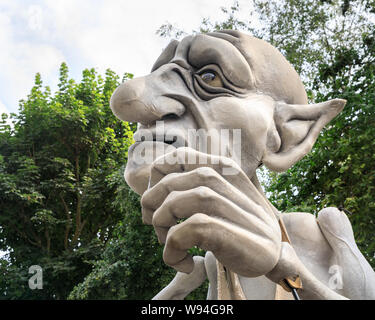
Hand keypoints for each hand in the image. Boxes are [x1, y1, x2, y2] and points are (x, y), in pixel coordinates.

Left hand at [141, 147, 280, 276]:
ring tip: (171, 245)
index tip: (156, 203)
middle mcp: (223, 177)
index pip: (175, 156)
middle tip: (156, 227)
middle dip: (150, 204)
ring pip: (172, 203)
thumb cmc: (239, 225)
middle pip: (166, 179)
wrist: (274, 253)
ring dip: (161, 228)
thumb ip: (194, 184)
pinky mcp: (223, 230)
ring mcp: (224, 202)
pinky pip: (181, 233)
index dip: (155, 178)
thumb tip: (152, 189)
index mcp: (221, 166)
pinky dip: (173, 251)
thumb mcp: (220, 196)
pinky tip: (185, 262)